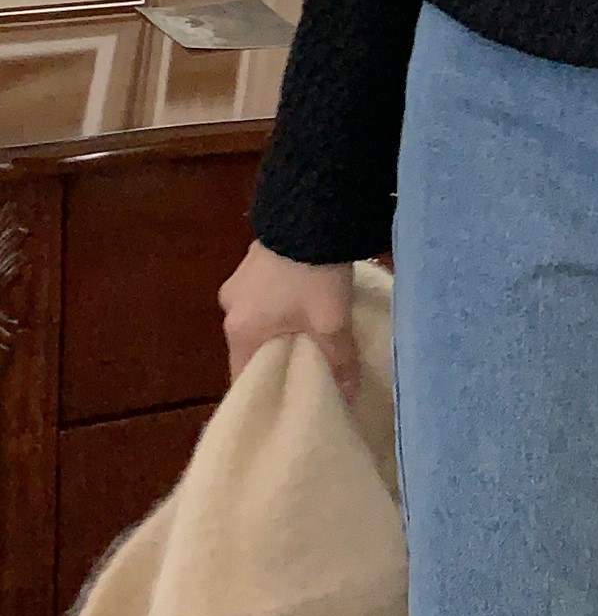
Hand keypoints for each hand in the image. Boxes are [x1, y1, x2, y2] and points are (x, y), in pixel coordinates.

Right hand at [218, 241, 359, 402]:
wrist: (312, 213)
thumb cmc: (314, 277)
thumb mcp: (331, 323)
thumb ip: (339, 362)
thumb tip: (348, 398)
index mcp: (239, 329)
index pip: (244, 375)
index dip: (267, 391)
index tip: (286, 402)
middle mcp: (230, 306)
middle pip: (252, 346)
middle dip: (278, 357)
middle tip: (306, 369)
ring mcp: (240, 279)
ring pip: (259, 318)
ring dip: (281, 327)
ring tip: (310, 335)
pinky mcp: (254, 258)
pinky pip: (265, 293)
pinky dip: (281, 303)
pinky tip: (305, 302)